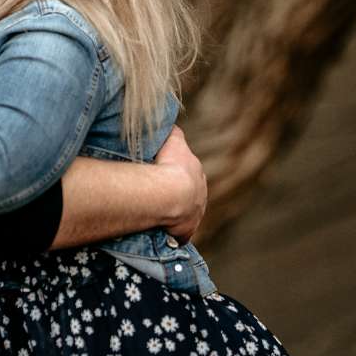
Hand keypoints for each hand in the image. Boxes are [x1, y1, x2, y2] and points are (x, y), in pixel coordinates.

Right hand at [152, 125, 206, 242]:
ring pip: (183, 215)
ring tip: (154, 214)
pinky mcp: (186, 232)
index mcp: (197, 174)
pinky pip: (177, 234)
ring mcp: (195, 215)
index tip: (162, 176)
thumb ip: (173, 132)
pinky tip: (157, 231)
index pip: (188, 174)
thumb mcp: (172, 139)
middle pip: (189, 196)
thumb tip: (169, 122)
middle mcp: (200, 195)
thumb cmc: (169, 164)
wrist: (172, 193)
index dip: (175, 175)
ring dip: (172, 215)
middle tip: (157, 196)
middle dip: (175, 196)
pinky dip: (169, 233)